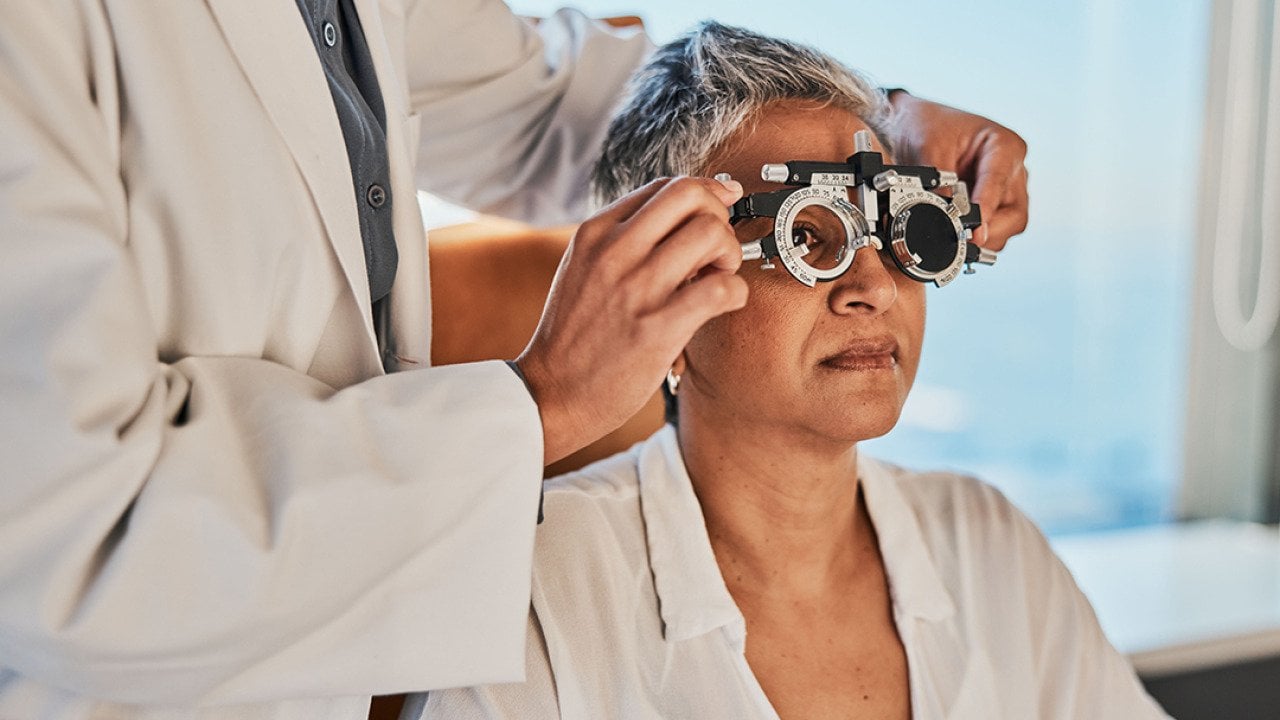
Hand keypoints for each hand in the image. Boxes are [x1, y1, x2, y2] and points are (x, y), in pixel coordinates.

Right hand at [516, 177, 747, 463]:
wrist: (550, 392)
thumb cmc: (573, 335)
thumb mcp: (582, 269)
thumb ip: (620, 240)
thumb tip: (677, 218)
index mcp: (595, 232)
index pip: (664, 185)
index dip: (702, 195)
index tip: (716, 212)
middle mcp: (614, 250)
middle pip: (690, 194)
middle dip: (718, 215)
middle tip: (716, 249)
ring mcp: (636, 287)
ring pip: (711, 233)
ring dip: (730, 252)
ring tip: (718, 277)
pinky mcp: (658, 327)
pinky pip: (721, 288)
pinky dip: (735, 293)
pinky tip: (722, 305)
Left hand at [885, 91, 1028, 250]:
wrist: (914, 125)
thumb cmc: (928, 126)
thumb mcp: (928, 149)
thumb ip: (939, 183)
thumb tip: (944, 216)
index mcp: (1004, 146)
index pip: (999, 184)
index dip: (986, 210)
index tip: (974, 229)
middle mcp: (1012, 168)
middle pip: (1015, 214)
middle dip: (989, 230)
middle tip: (963, 240)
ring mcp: (1005, 188)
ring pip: (1008, 225)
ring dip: (984, 235)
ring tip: (956, 234)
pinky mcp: (994, 203)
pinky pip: (994, 228)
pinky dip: (977, 235)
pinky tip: (958, 233)